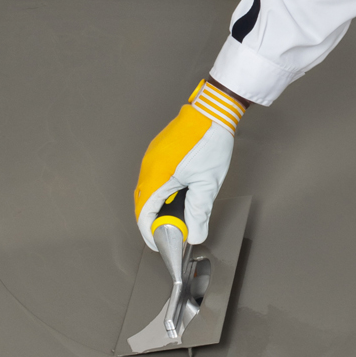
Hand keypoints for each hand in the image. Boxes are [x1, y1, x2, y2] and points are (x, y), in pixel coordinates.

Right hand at [134, 79, 246, 249]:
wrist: (212, 111)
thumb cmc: (209, 141)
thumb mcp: (207, 184)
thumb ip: (198, 212)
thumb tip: (193, 234)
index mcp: (156, 177)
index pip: (144, 215)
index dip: (150, 233)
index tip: (160, 245)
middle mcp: (148, 168)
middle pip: (144, 204)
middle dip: (157, 221)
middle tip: (175, 231)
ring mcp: (151, 159)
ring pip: (149, 192)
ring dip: (161, 206)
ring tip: (180, 214)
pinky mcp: (157, 153)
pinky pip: (153, 179)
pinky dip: (163, 193)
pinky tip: (180, 194)